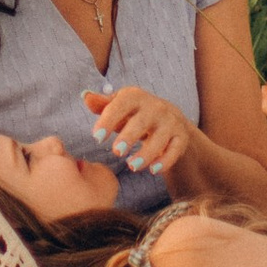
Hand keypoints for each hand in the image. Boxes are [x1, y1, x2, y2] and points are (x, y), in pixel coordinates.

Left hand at [82, 82, 201, 181]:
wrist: (170, 118)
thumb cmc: (135, 113)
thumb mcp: (119, 106)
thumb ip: (102, 104)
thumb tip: (85, 96)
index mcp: (135, 97)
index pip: (120, 105)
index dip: (108, 120)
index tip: (96, 137)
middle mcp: (155, 107)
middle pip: (141, 122)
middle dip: (129, 137)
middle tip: (116, 152)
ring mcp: (170, 122)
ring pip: (159, 139)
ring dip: (146, 154)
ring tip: (132, 166)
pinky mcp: (180, 137)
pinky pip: (174, 150)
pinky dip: (165, 161)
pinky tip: (153, 170)